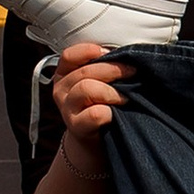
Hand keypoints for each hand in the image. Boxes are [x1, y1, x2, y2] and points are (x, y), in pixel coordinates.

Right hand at [51, 39, 125, 166]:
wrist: (96, 142)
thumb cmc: (101, 106)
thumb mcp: (97, 82)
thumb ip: (103, 67)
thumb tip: (128, 53)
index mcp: (64, 74)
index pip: (69, 56)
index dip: (89, 51)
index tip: (109, 52)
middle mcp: (61, 90)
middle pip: (85, 72)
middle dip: (113, 70)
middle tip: (131, 72)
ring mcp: (66, 109)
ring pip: (87, 89)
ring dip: (112, 92)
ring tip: (125, 97)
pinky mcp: (76, 127)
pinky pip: (95, 114)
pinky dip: (110, 111)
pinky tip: (116, 113)